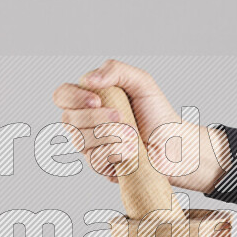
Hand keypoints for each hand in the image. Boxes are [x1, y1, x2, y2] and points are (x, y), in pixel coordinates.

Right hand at [53, 59, 230, 193]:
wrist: (175, 145)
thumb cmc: (158, 114)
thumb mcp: (142, 83)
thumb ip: (116, 70)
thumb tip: (88, 79)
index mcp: (90, 100)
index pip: (62, 95)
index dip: (73, 98)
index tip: (97, 100)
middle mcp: (85, 123)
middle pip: (68, 120)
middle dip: (95, 118)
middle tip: (122, 117)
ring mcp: (90, 146)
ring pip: (80, 141)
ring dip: (109, 135)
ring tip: (131, 134)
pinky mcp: (100, 165)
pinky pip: (95, 159)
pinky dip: (114, 152)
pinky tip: (130, 150)